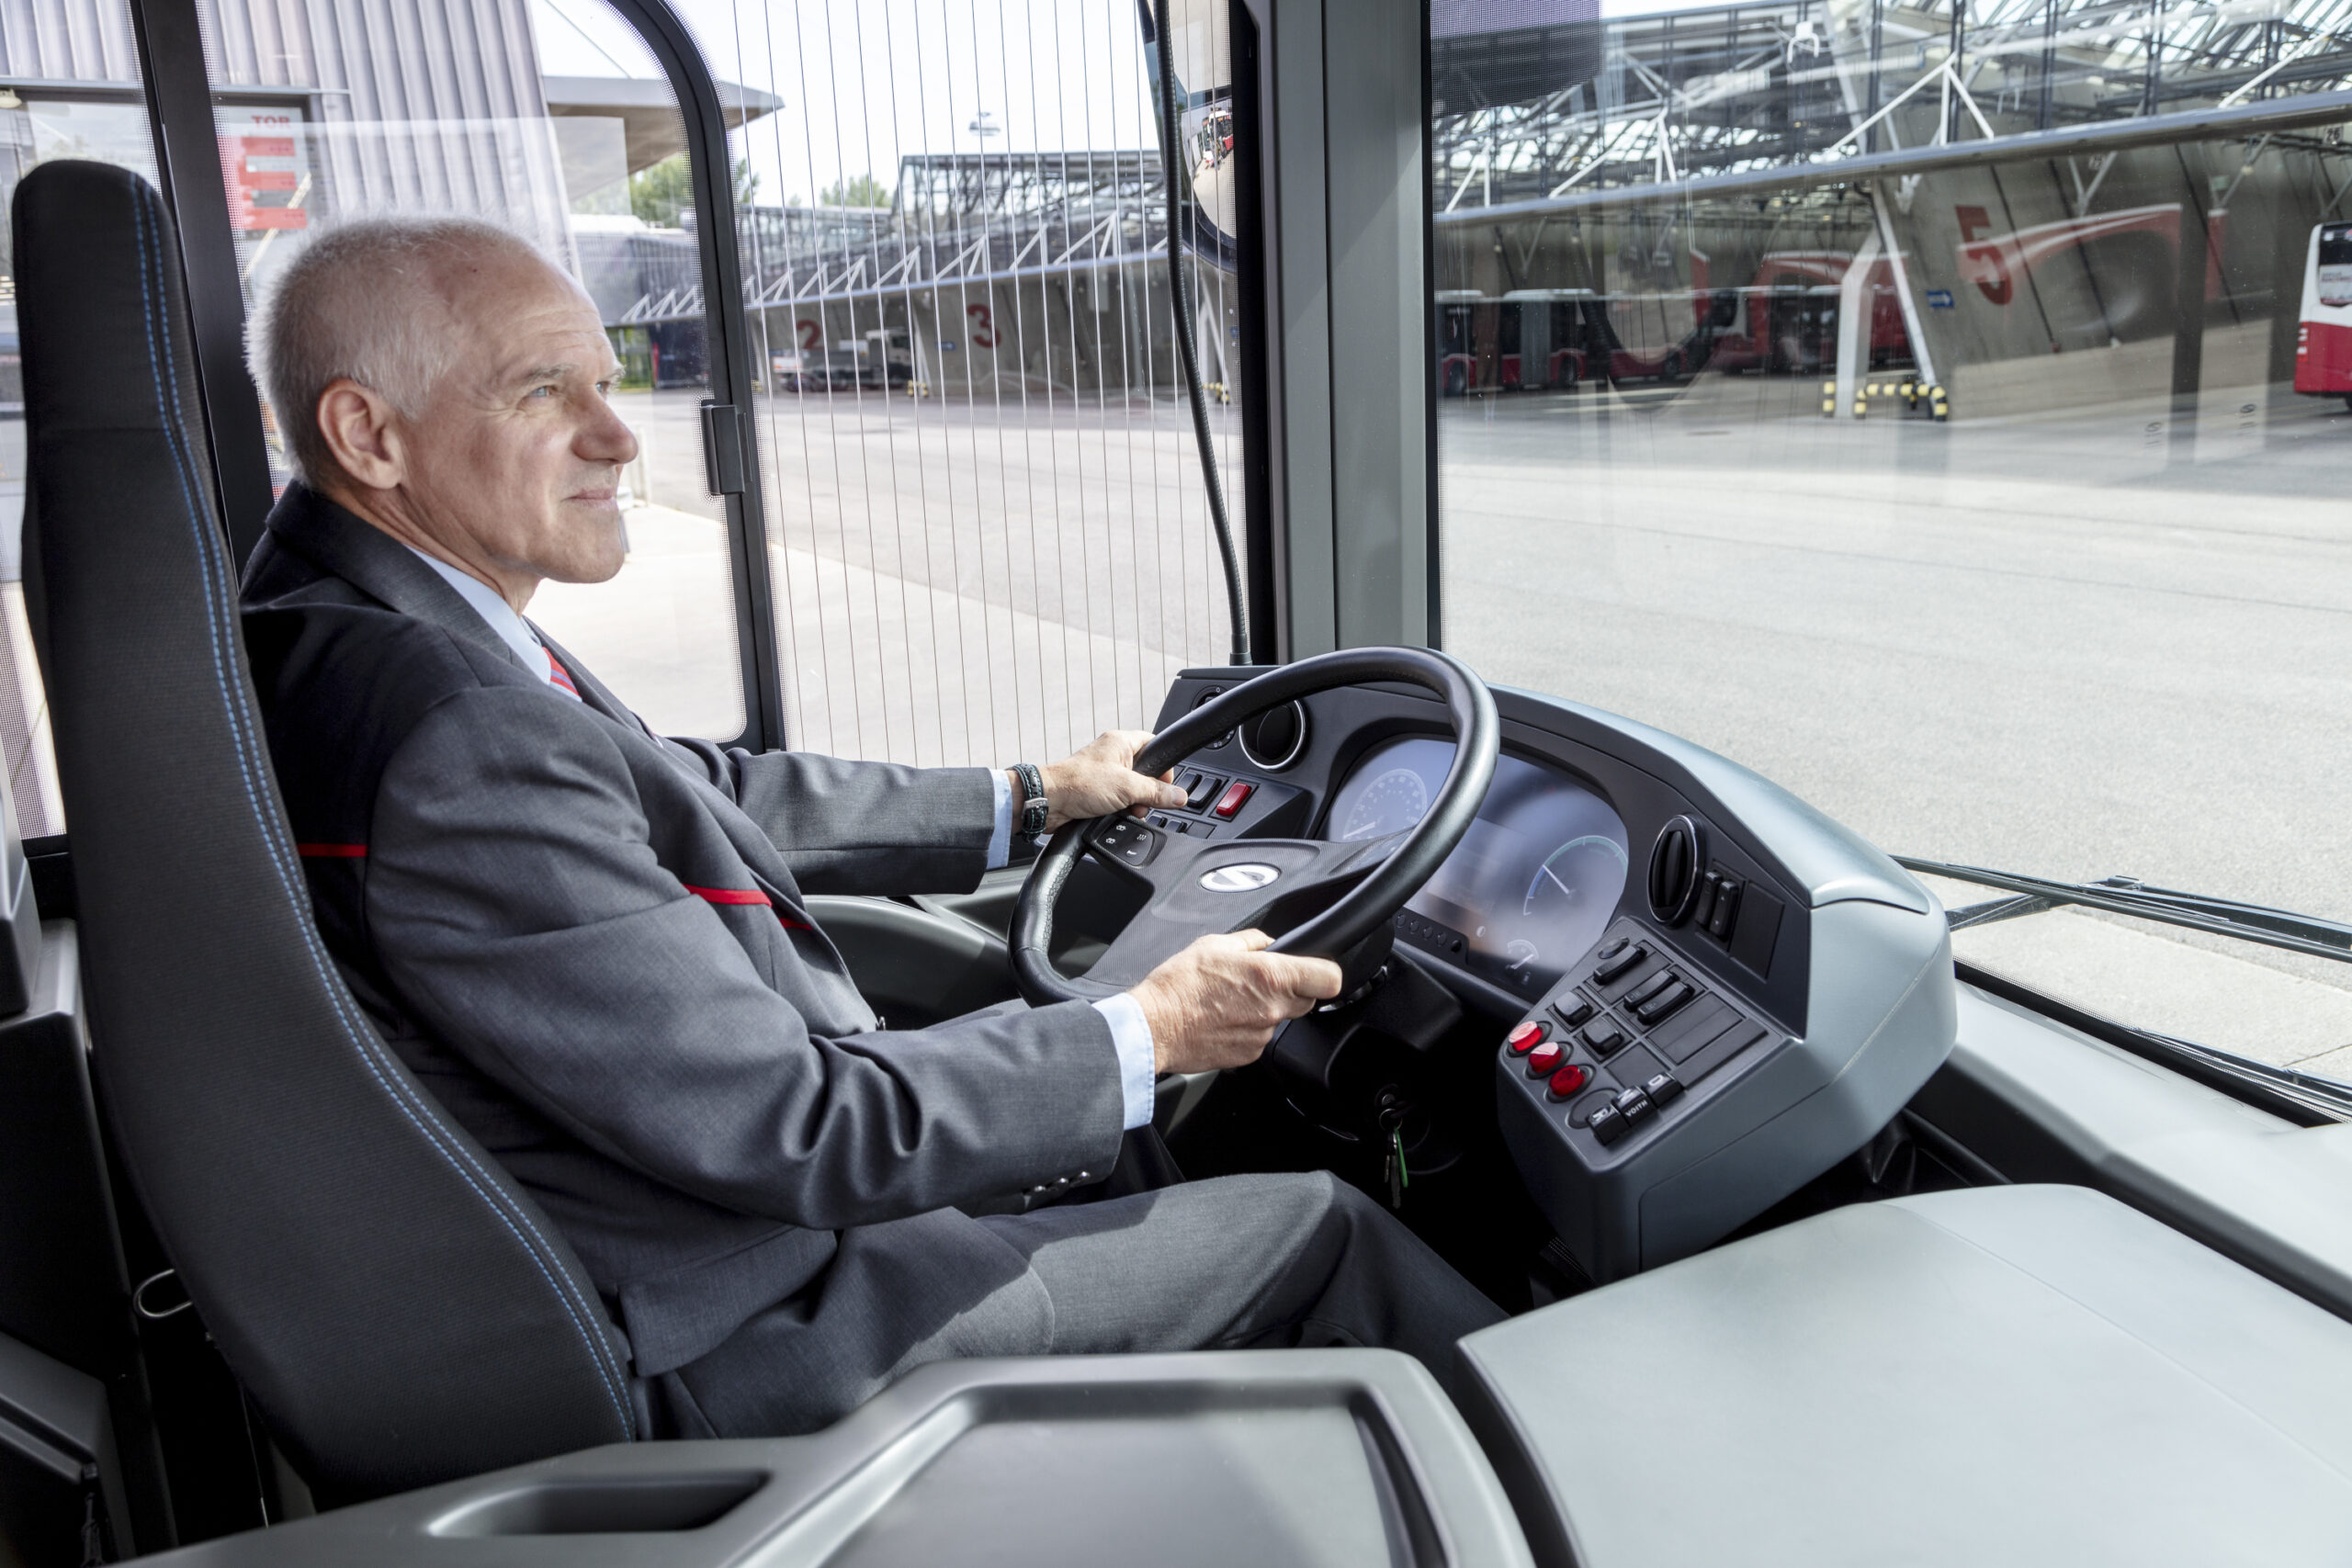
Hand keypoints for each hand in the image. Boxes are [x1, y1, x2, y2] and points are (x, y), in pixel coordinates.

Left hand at [1021, 729, 1185, 832]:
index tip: (1166, 785)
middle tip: (1141, 802)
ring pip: (1132, 790)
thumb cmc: (1076, 784)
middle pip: (1146, 772)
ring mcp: (1104, 775)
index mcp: (1120, 742)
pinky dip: (1120, 810)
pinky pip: (1119, 801)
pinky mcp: (1096, 792)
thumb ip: (1156, 792)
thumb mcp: (1126, 787)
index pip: (1154, 744)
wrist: (1048, 802)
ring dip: (1133, 804)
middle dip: (1147, 792)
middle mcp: (1112, 756)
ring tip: (1125, 810)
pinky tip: (1114, 815)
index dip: (1164, 766)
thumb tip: (1179, 796)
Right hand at [1128, 930, 1343, 1074]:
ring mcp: (1262, 1035)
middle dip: (1293, 989)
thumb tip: (1268, 942)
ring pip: (1280, 1019)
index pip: (1328, 978)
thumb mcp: (1213, 945)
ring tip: (1231, 1000)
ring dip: (1266, 1009)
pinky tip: (1223, 1018)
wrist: (1154, 1027)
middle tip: (1263, 982)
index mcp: (1270, 977)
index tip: (1318, 971)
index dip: (1326, 972)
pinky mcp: (1248, 1055)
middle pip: (1307, 1000)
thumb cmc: (1177, 986)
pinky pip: (1260, 1037)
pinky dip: (1248, 1028)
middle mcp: (1272, 1008)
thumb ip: (1250, 942)